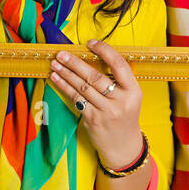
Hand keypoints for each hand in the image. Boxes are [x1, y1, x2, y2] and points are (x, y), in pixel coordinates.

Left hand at [50, 40, 143, 167]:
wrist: (123, 146)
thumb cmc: (124, 116)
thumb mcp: (129, 97)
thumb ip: (116, 81)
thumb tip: (90, 58)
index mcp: (133, 91)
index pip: (119, 65)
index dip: (104, 51)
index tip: (90, 43)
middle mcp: (121, 101)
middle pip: (95, 77)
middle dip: (76, 63)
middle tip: (62, 53)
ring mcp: (106, 111)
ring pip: (83, 88)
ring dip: (66, 74)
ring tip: (55, 64)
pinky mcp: (93, 120)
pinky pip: (76, 99)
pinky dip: (64, 87)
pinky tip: (56, 79)